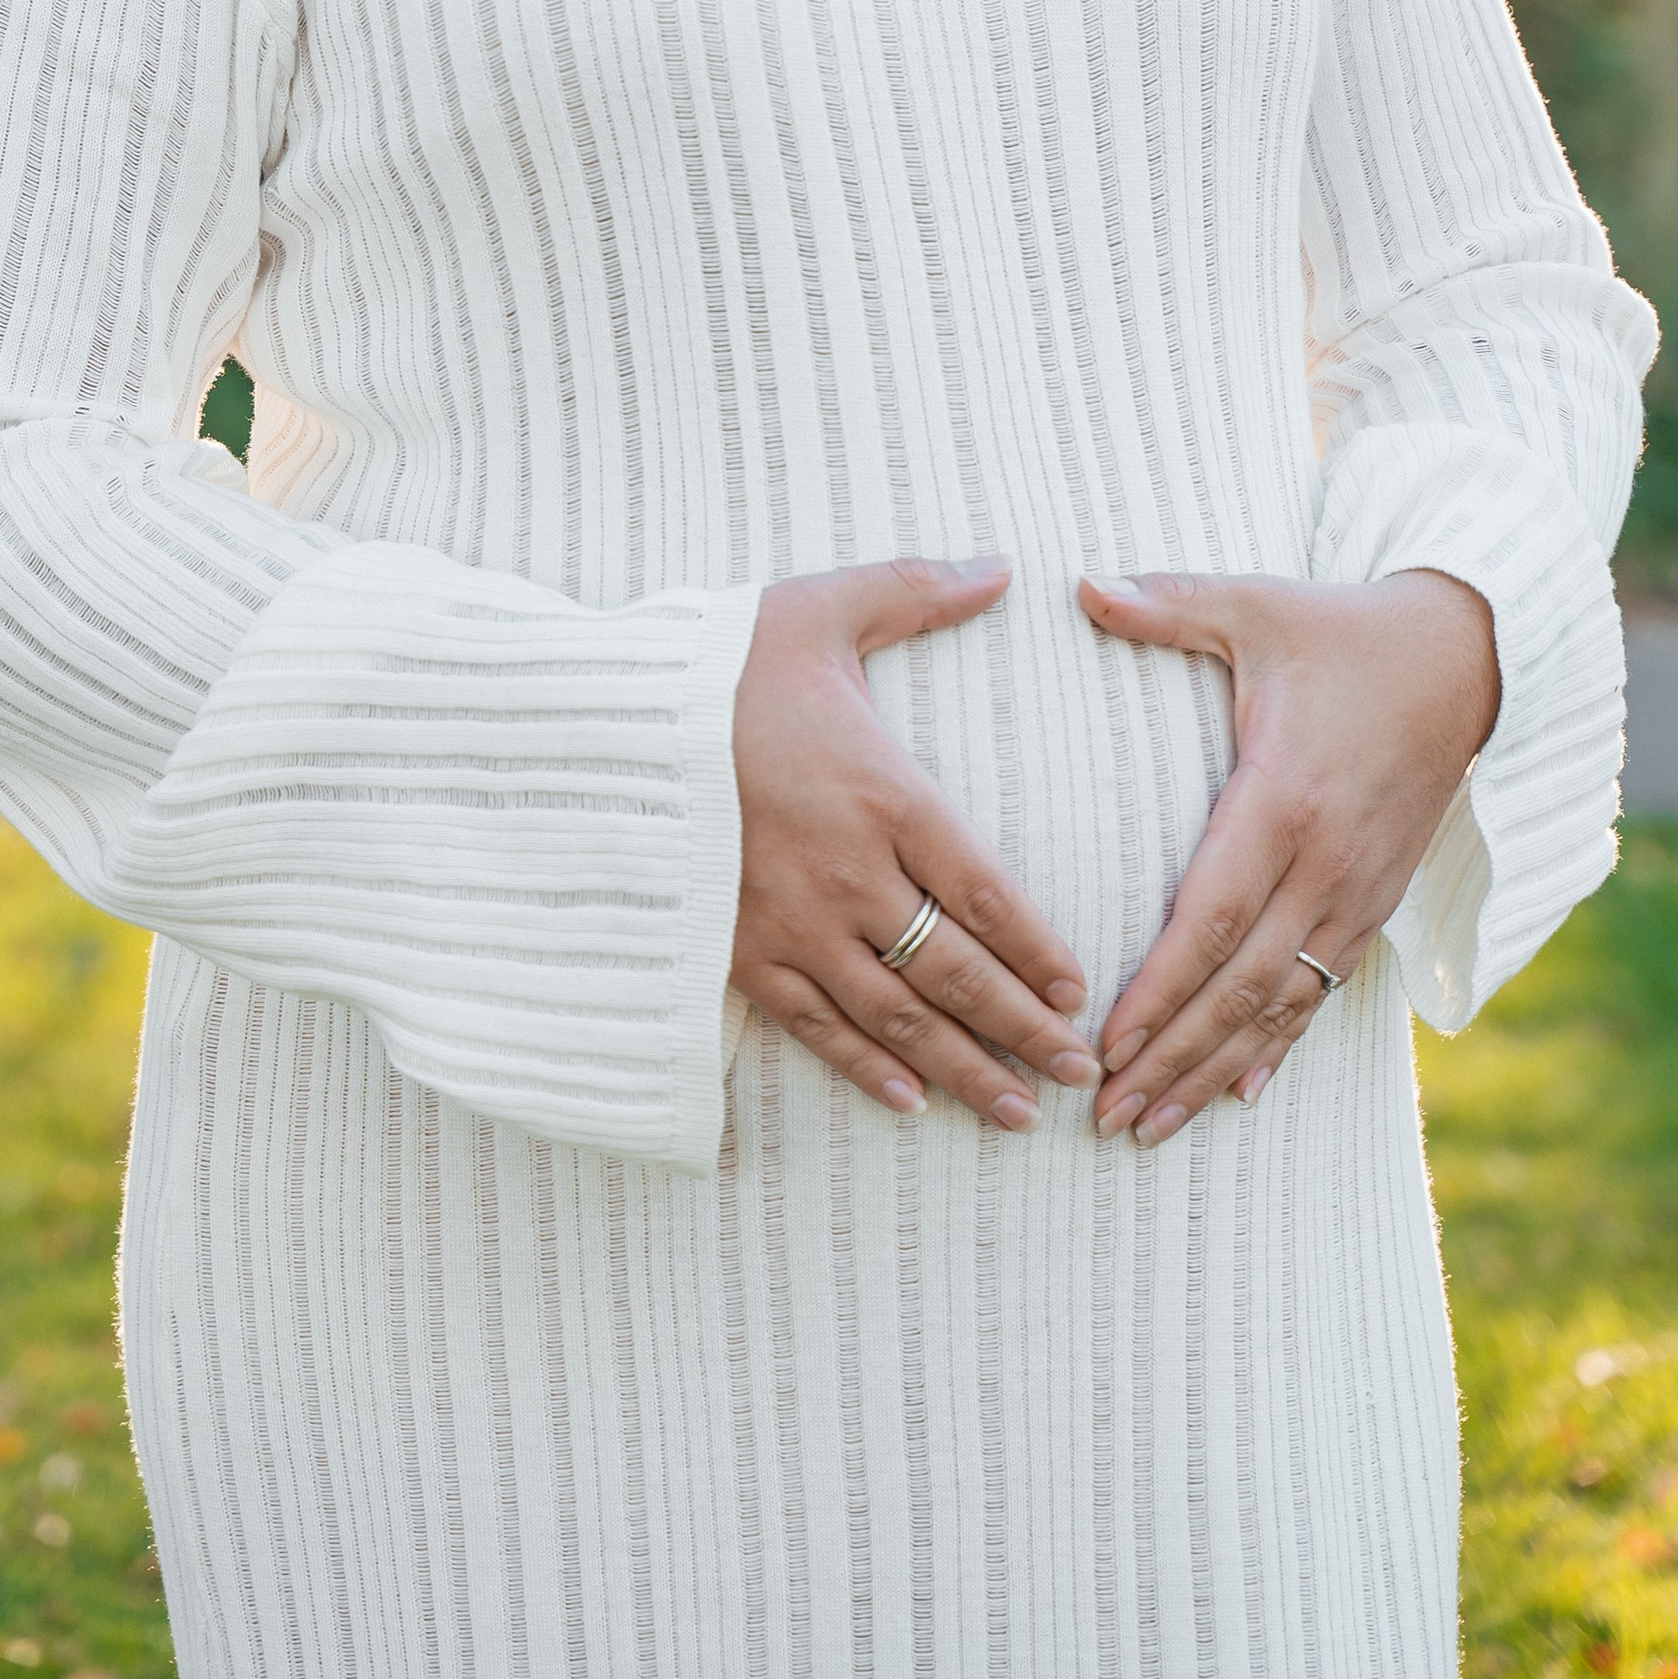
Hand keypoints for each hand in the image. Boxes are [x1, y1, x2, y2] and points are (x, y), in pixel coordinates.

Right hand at [731, 556, 1098, 1128]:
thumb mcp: (820, 608)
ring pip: (898, 1016)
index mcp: (883, 792)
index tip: (1078, 993)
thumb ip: (915, 589)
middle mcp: (847, 872)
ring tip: (1017, 1111)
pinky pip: (816, 1028)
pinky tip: (910, 1102)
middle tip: (1080, 1075)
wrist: (597, 724)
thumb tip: (1001, 567)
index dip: (1037, 950)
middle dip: (1025, 1030)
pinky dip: (867, 1070)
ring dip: (965, 1069)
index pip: (985, 891)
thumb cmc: (714, 663)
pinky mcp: (738, 952)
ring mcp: (791, 922)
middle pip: (957, 971)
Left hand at [1079, 567, 1500, 1146]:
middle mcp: (1324, 863)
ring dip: (1214, 1069)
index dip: (1158, 989)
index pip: (1210, 917)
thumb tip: (1079, 582)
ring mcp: (1358, 891)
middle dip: (1170, 1056)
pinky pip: (1323, 991)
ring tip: (1152, 1126)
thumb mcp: (1257, 604)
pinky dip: (1279, 1046)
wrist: (1468, 659)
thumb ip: (1169, 603)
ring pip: (1280, 1005)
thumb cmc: (1345, 631)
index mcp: (1284, 799)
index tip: (1105, 1044)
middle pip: (1239, 985)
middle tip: (1105, 1116)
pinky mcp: (1378, 901)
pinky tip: (1241, 1093)